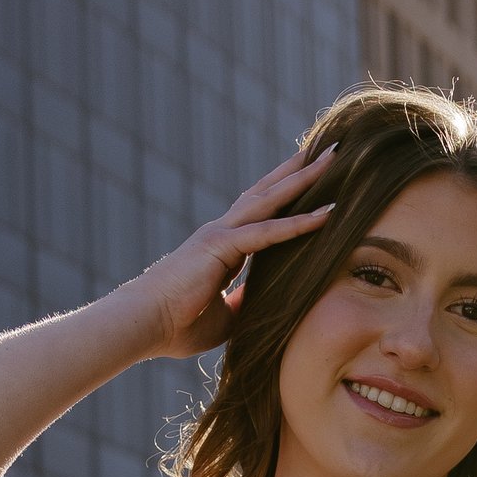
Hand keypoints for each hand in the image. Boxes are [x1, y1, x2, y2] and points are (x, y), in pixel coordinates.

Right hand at [128, 148, 336, 359]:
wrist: (143, 325)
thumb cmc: (177, 326)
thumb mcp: (226, 315)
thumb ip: (245, 301)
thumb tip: (266, 301)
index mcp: (223, 247)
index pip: (262, 214)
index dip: (287, 196)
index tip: (311, 180)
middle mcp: (222, 232)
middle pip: (268, 192)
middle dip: (298, 170)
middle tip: (329, 150)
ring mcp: (220, 234)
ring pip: (270, 200)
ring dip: (303, 179)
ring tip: (333, 157)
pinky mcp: (219, 246)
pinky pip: (267, 232)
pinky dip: (298, 223)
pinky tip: (326, 213)